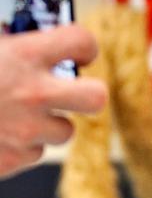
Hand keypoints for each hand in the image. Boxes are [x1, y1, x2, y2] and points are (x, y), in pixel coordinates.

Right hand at [0, 25, 106, 176]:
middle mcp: (33, 94)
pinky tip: (0, 134)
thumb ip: (15, 44)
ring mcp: (25, 131)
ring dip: (47, 125)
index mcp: (25, 56)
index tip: (79, 52)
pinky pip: (33, 154)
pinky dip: (21, 147)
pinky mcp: (13, 161)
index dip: (84, 46)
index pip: (81, 40)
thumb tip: (33, 37)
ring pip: (65, 132)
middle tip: (74, 91)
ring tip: (16, 115)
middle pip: (96, 97)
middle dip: (89, 94)